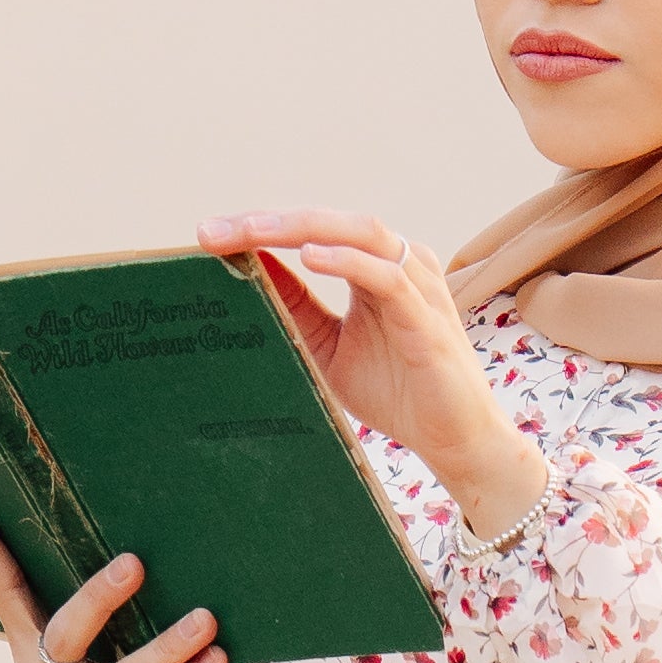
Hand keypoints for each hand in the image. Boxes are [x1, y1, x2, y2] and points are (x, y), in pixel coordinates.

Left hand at [203, 212, 546, 541]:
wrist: (455, 440)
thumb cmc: (398, 393)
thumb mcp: (328, 345)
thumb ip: (297, 306)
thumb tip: (246, 271)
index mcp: (376, 267)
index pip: (311, 233)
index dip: (259, 229)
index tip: (207, 236)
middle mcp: (400, 264)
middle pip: (328, 222)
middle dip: (267, 222)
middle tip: (212, 231)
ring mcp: (418, 287)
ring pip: (360, 233)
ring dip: (301, 228)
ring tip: (252, 231)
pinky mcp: (427, 318)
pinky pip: (386, 277)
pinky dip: (347, 262)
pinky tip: (309, 258)